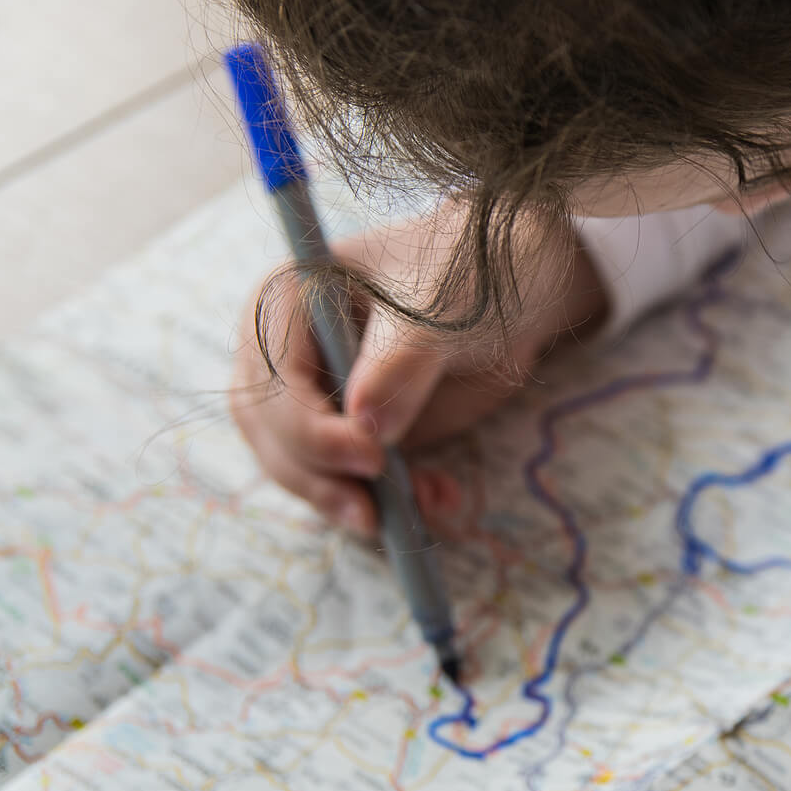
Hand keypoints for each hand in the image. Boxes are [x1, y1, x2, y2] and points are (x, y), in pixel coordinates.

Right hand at [229, 204, 605, 535]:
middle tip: (375, 514)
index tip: (370, 456)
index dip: (309, 427)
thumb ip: (401, 363)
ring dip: (357, 499)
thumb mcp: (440, 310)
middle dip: (322, 479)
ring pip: (306, 468)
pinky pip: (352, 480)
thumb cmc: (471, 275)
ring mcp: (317, 396)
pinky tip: (439, 499)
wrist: (518, 290)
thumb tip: (362, 423)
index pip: (271, 378)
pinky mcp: (353, 433)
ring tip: (427, 502)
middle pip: (273, 432)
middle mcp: (286, 351)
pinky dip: (390, 500)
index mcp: (286, 299)